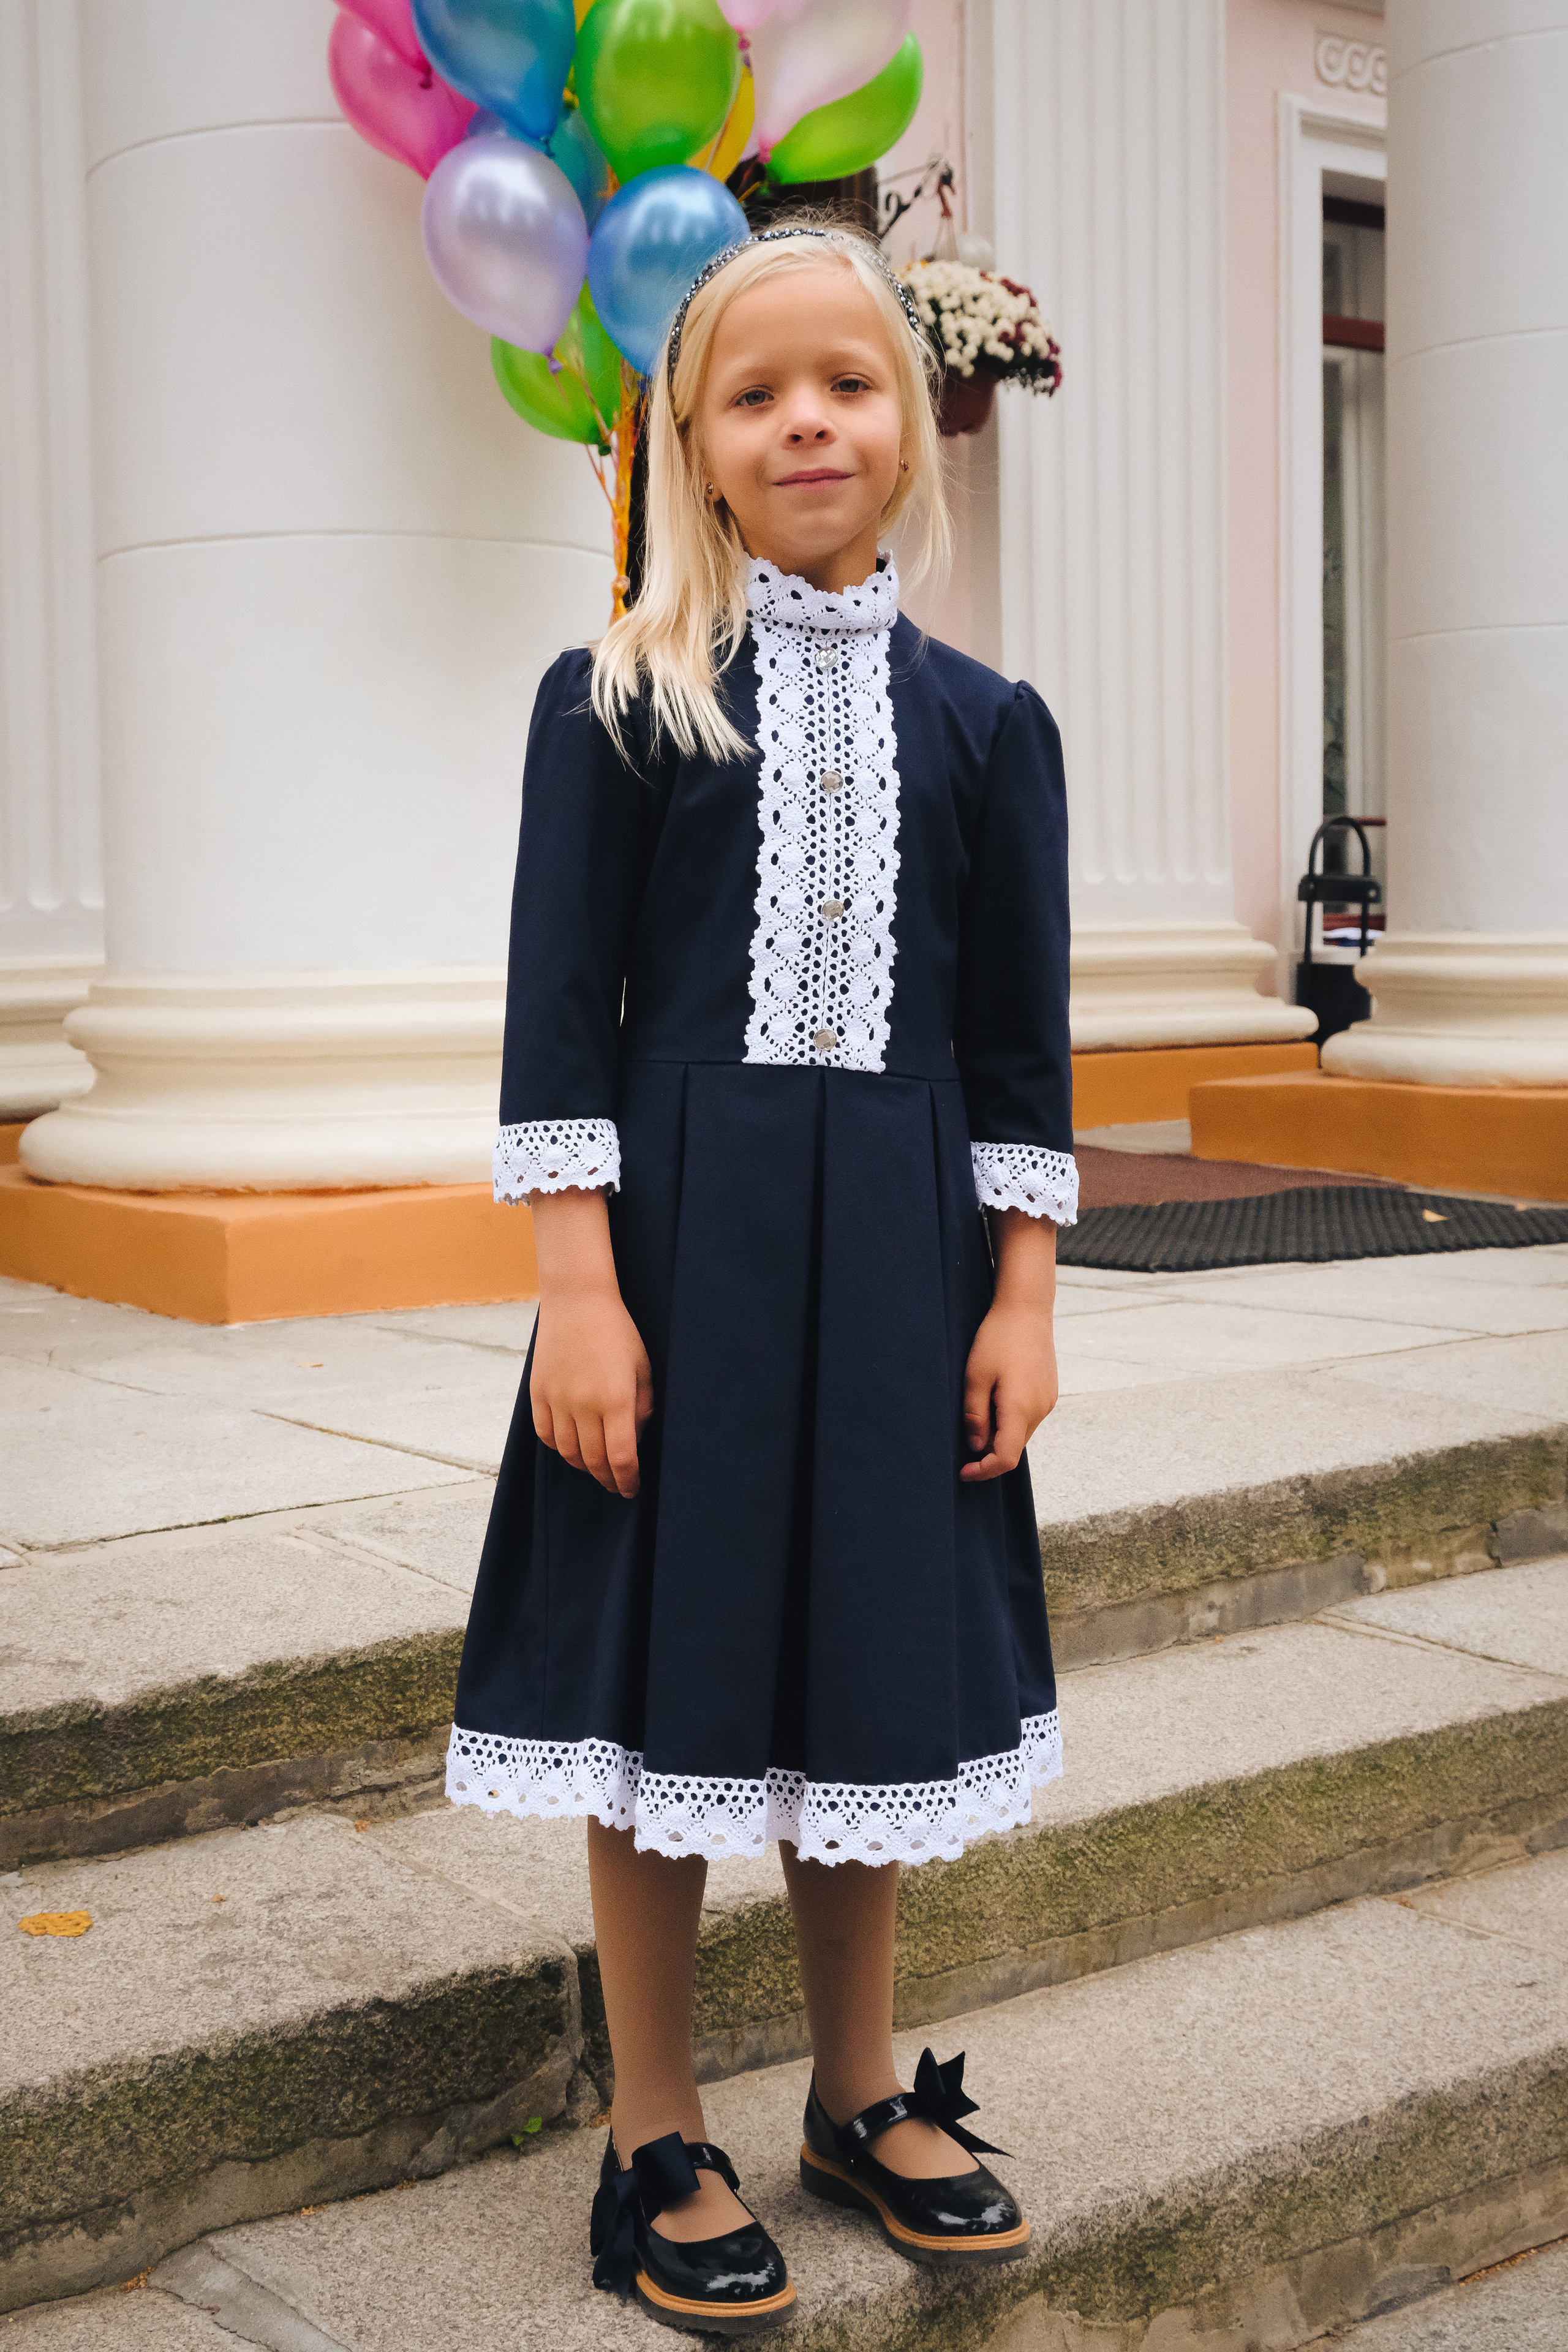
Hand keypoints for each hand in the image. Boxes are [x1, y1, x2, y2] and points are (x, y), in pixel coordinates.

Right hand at [528, 1189, 653, 1499]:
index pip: (621, 1458)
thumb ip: (641, 1407)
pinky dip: (559, 1447)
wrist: (578, 1300)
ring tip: (595, 1467)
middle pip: (593, 1462)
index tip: (632, 1488)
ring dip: (584, 1466)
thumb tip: (634, 1439)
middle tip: (617, 1485)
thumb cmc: (618, 1332)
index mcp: (616, 1399)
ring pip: (567, 1452)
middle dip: (608, 1479)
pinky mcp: (538, 1392)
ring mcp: (557, 1399)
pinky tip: (571, 1447)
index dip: (627, 1480)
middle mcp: (584, 1404)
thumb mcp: (643, 1367)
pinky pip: (546, 1434)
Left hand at [959, 1209, 1058, 1484]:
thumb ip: (975, 1416)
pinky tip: (995, 1399)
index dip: (983, 1471)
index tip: (963, 1471)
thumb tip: (976, 1447)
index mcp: (1020, 1409)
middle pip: (1013, 1448)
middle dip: (988, 1453)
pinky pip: (1028, 1417)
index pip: (1005, 1458)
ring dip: (999, 1435)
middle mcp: (1040, 1410)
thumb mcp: (975, 1377)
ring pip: (1021, 1433)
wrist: (1026, 1308)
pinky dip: (1010, 1420)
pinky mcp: (1049, 1392)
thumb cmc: (997, 1339)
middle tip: (962, 1445)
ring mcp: (1048, 1401)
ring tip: (977, 1412)